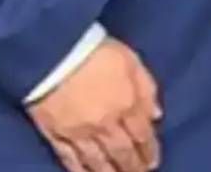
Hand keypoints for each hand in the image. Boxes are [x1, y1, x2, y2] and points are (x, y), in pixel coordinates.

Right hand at [28, 38, 162, 171]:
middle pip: (121, 152)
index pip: (142, 135)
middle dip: (132, 166)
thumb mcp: (133, 62)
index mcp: (127, 106)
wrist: (54, 52)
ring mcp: (78, 132)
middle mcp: (105, 124)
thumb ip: (147, 90)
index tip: (153, 162)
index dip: (149, 150)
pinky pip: (68, 157)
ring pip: (97, 160)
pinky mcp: (54, 133)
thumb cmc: (98, 51)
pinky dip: (78, 169)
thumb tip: (156, 116)